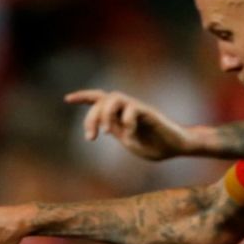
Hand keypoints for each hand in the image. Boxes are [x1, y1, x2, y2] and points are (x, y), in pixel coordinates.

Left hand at [66, 89, 200, 160]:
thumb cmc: (154, 144)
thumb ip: (117, 131)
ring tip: (108, 133)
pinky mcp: (150, 113)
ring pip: (116, 97)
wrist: (176, 146)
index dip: (83, 96)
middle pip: (103, 98)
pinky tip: (130, 136)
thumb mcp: (129, 140)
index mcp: (120, 115)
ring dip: (106, 114)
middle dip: (92, 117)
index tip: (67, 99)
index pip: (100, 98)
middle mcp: (128, 108)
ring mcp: (139, 109)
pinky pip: (133, 110)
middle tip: (91, 137)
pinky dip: (127, 123)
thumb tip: (105, 127)